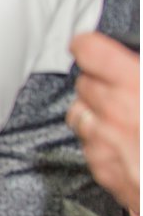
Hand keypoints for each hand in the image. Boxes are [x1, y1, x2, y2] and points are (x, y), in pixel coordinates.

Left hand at [68, 32, 139, 213]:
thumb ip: (141, 74)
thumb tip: (137, 62)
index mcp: (134, 87)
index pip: (89, 51)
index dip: (90, 45)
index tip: (92, 46)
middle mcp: (114, 113)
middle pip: (84, 83)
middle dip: (100, 81)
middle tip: (124, 86)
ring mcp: (105, 143)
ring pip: (80, 113)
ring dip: (96, 110)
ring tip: (124, 115)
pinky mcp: (103, 169)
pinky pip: (89, 144)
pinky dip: (101, 139)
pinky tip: (128, 142)